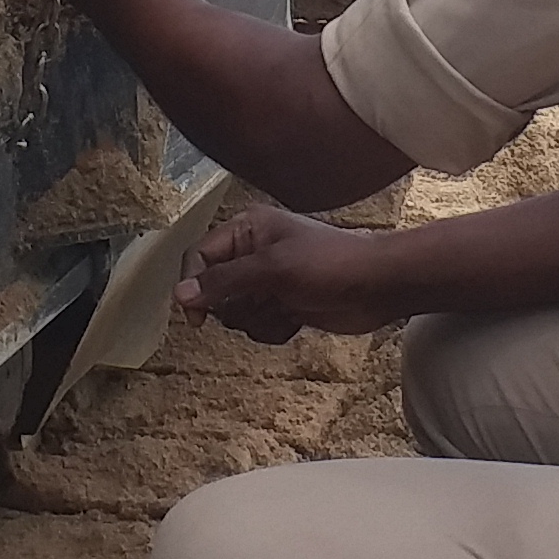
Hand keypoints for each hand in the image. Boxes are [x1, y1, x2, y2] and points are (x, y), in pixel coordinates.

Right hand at [178, 204, 394, 343]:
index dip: (194, 286)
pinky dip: (274, 329)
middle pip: (215, 291)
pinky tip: (295, 320)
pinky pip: (258, 327)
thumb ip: (225, 280)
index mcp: (247, 230)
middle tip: (263, 301)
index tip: (196, 318)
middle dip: (236, 306)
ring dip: (258, 320)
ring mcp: (268, 282)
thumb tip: (180, 294)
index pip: (199, 257)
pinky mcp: (283, 306)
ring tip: (285, 308)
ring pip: (236, 314)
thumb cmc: (329, 264)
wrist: (378, 287)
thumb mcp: (273, 267)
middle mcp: (253, 254)